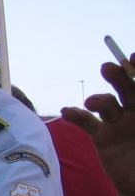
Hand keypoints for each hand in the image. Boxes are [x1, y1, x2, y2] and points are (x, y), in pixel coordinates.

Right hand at [62, 57, 134, 195]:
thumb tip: (124, 111)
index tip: (134, 58)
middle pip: (127, 89)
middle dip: (119, 77)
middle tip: (108, 68)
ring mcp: (118, 123)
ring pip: (107, 105)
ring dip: (98, 100)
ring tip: (90, 104)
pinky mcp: (102, 137)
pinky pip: (87, 123)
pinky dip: (76, 116)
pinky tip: (67, 112)